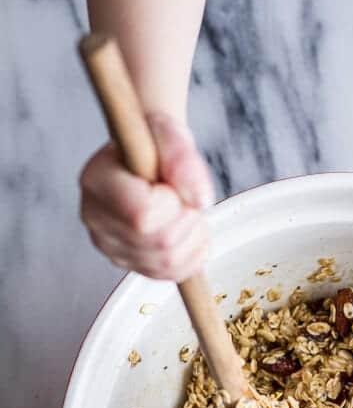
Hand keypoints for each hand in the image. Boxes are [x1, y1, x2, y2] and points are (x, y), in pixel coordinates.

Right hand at [80, 113, 214, 280]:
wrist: (145, 154)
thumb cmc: (152, 142)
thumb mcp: (168, 133)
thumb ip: (182, 158)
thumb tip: (200, 199)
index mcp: (97, 181)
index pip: (142, 216)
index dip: (172, 203)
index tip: (171, 184)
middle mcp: (96, 218)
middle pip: (160, 242)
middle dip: (187, 219)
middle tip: (182, 195)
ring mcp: (111, 246)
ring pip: (168, 261)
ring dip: (192, 235)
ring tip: (184, 209)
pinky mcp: (129, 263)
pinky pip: (171, 274)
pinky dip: (192, 254)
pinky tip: (188, 230)